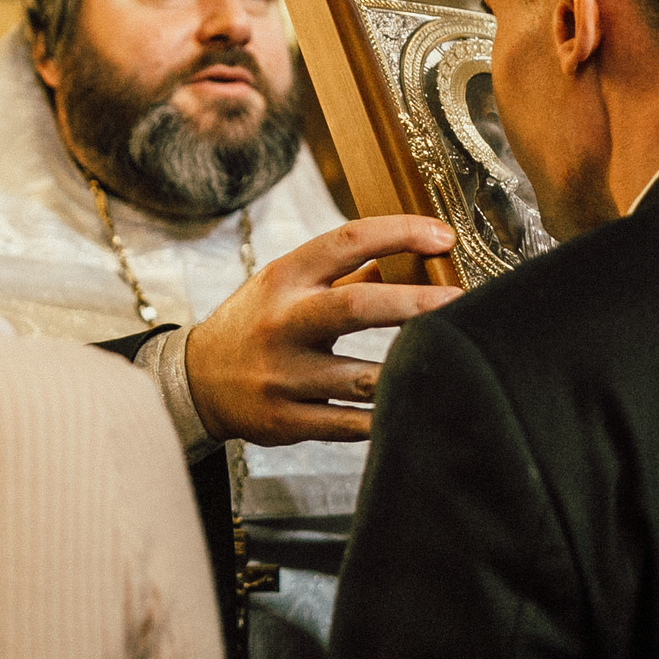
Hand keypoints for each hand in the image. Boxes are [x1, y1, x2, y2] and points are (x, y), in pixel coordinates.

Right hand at [183, 216, 460, 445]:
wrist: (196, 379)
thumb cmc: (256, 322)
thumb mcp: (288, 284)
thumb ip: (346, 273)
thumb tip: (413, 258)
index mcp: (285, 277)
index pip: (347, 241)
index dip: (400, 233)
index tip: (444, 237)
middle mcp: (282, 323)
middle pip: (356, 308)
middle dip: (416, 304)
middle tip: (462, 302)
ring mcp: (283, 376)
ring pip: (361, 379)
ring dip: (407, 371)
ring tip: (447, 361)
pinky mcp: (285, 421)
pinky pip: (350, 424)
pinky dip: (385, 416)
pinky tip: (412, 403)